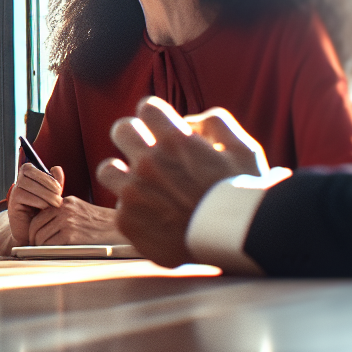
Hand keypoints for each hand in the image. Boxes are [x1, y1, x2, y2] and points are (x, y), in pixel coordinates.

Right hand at [6, 162, 65, 246]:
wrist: (32, 232)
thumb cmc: (43, 212)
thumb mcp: (53, 195)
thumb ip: (56, 182)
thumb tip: (56, 168)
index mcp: (27, 178)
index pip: (30, 167)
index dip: (45, 176)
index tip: (58, 188)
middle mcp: (18, 183)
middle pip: (29, 173)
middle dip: (48, 184)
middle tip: (59, 197)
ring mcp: (14, 193)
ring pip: (29, 185)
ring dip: (46, 194)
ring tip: (56, 205)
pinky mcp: (12, 205)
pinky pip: (25, 196)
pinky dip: (39, 203)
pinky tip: (46, 211)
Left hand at [29, 197, 125, 244]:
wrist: (118, 230)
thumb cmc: (99, 223)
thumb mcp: (79, 208)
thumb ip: (62, 212)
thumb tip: (41, 223)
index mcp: (65, 202)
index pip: (38, 216)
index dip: (33, 230)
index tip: (33, 239)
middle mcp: (64, 210)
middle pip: (36, 227)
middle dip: (34, 240)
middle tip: (35, 248)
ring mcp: (67, 222)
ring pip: (41, 238)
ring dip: (40, 248)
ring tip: (43, 253)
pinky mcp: (72, 236)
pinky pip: (50, 246)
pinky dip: (48, 252)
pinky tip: (52, 255)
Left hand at [95, 97, 267, 266]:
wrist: (237, 244)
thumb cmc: (244, 196)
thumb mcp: (244, 148)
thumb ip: (215, 123)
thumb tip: (188, 123)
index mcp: (175, 140)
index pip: (146, 107)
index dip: (156, 116)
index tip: (162, 127)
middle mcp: (149, 163)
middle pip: (121, 130)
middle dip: (135, 136)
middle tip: (148, 150)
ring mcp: (134, 193)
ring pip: (107, 169)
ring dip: (123, 173)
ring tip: (141, 184)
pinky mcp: (127, 221)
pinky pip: (119, 207)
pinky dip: (135, 211)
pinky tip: (156, 217)